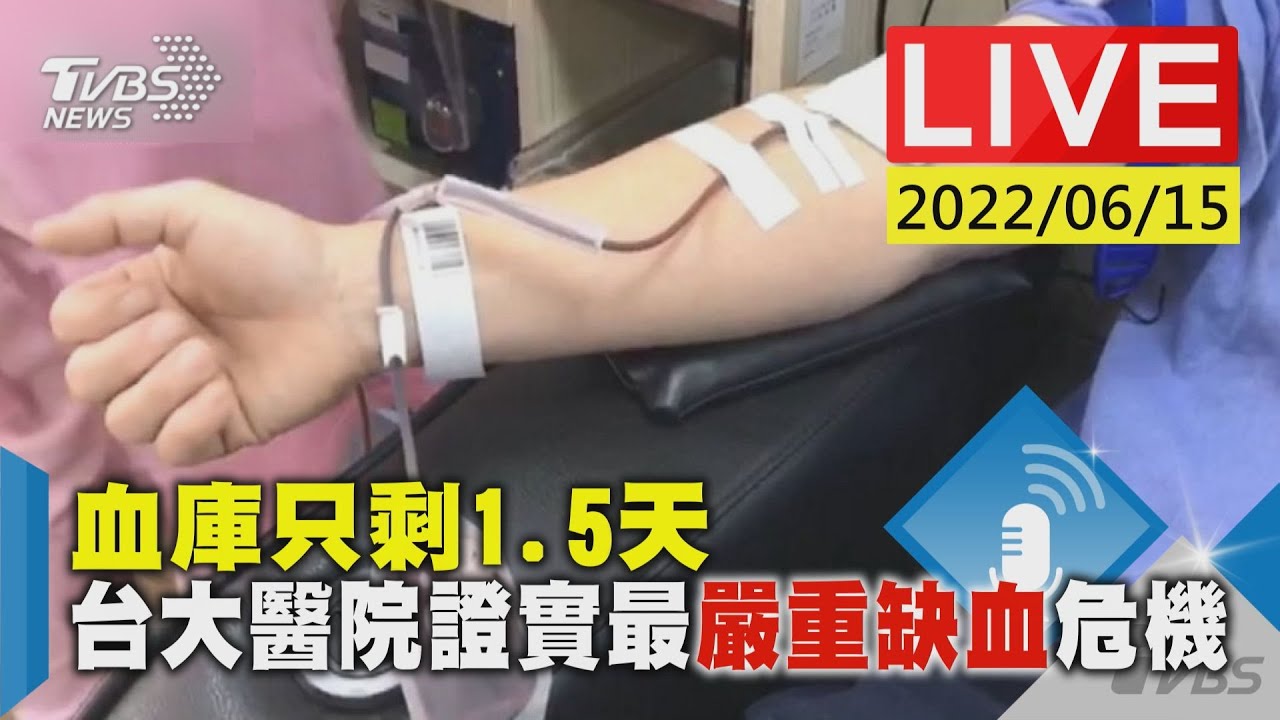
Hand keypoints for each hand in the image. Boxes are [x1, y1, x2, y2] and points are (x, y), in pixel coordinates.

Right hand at [36, 180, 388, 465]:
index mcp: (138, 302)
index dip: (98, 317)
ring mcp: (189, 396)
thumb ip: (112, 217)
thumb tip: (39, 231)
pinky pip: (173, 451)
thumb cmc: (273, 249)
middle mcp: (154, 352)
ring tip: (212, 358)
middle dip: (129, 353)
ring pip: (123, 421)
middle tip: (186, 329)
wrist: (342, 295)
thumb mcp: (190, 210)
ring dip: (162, 386)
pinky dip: (192, 421)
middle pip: (84, 381)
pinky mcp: (225, 430)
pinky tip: (226, 392)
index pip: (70, 328)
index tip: (151, 296)